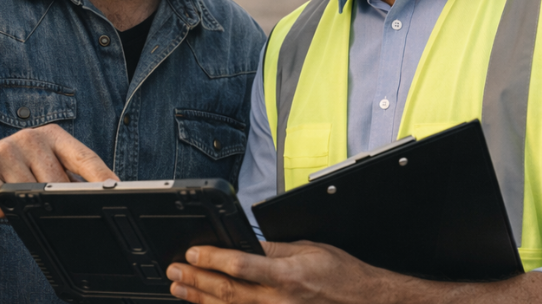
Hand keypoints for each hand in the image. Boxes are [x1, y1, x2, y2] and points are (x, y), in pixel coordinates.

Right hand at [0, 124, 116, 218]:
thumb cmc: (10, 173)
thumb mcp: (41, 168)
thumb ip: (67, 178)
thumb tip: (99, 198)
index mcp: (51, 136)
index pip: (85, 157)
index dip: (103, 177)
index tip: (119, 191)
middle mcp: (30, 138)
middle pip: (60, 184)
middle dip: (56, 203)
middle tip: (43, 205)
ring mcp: (5, 151)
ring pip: (31, 196)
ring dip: (24, 207)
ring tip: (14, 198)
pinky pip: (3, 204)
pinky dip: (3, 213)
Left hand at [167, 240, 400, 303]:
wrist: (367, 302)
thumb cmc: (342, 277)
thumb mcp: (310, 250)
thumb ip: (275, 250)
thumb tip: (245, 244)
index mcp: (288, 275)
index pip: (240, 266)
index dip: (212, 259)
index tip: (192, 253)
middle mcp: (279, 301)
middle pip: (227, 292)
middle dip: (195, 280)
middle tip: (174, 271)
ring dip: (200, 299)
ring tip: (180, 288)